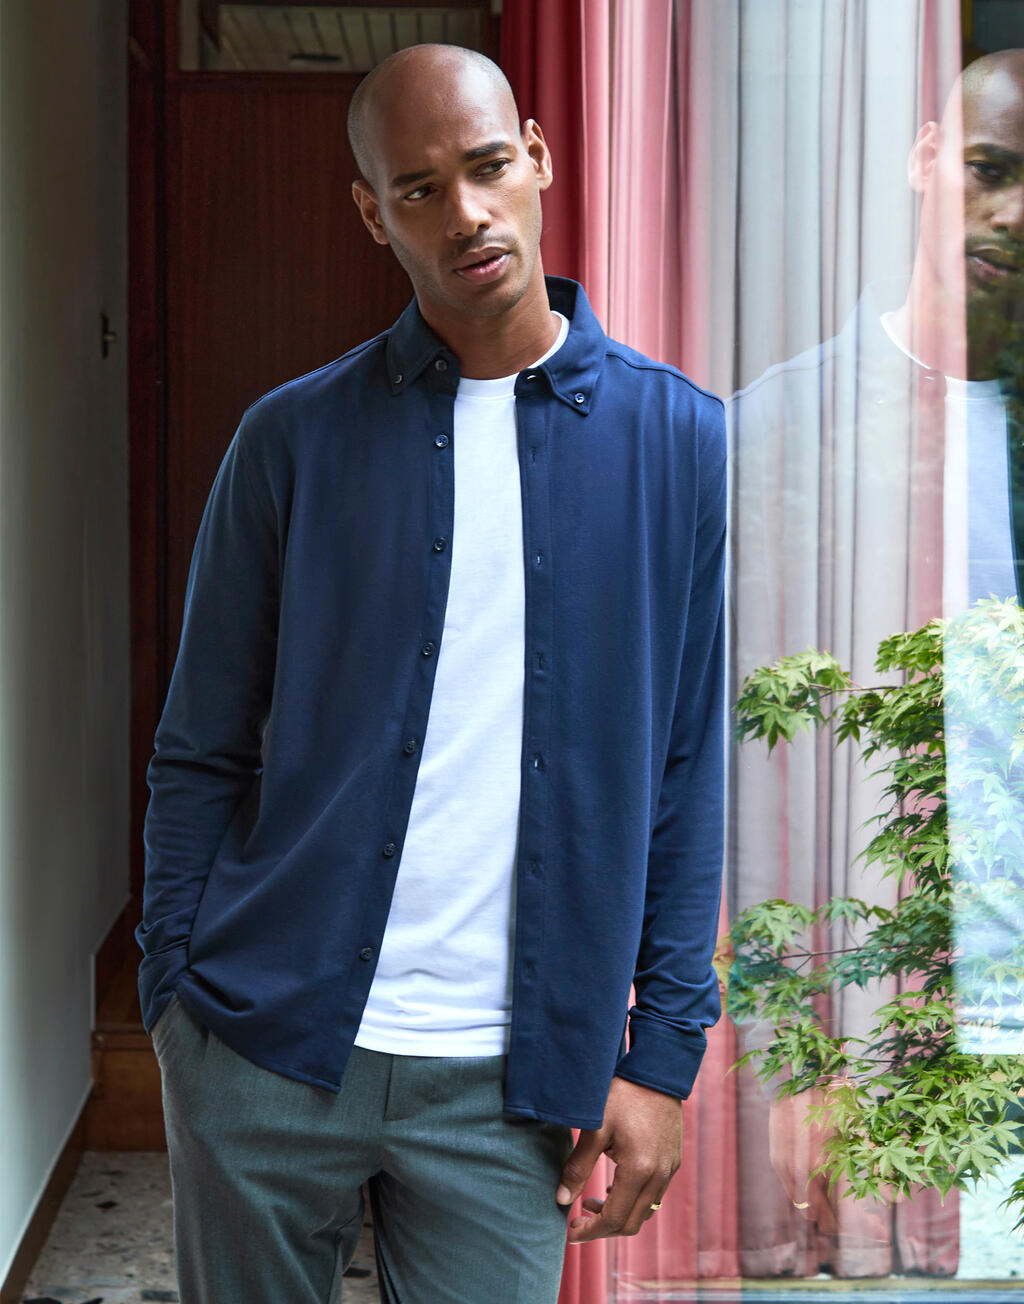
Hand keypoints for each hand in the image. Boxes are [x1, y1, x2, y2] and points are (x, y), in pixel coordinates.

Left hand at [556, 1076, 681, 1241]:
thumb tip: (561, 1200)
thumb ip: (578, 1168)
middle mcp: (659, 1176)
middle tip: (578, 1219)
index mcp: (639, 1170)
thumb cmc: (622, 1094)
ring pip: (645, 1212)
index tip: (570, 1232)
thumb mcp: (594, 1128)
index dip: (590, 1232)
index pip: (614, 1219)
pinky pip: (654, 1195)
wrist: (656, 1070)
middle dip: (603, 1229)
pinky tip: (615, 1187)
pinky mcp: (673, 1161)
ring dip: (619, 1215)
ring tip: (592, 1202)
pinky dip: (634, 1201)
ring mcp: (670, 1169)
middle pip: (632, 1223)